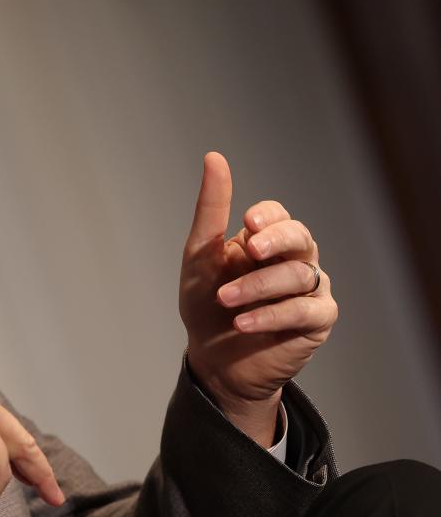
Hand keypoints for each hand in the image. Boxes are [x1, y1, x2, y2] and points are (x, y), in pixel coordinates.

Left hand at [180, 152, 337, 444]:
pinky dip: (274, 314)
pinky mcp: (317, 321)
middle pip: (300, 237)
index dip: (268, 216)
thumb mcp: (200, 257)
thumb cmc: (206, 305)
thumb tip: (214, 156)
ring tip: (226, 300)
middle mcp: (293, 260)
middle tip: (250, 249)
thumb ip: (211, 210)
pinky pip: (307, 309)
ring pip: (299, 274)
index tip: (247, 222)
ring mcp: (309, 289)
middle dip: (277, 239)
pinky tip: (244, 323)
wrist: (212, 360)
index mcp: (265, 241)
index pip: (278, 215)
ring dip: (258, 287)